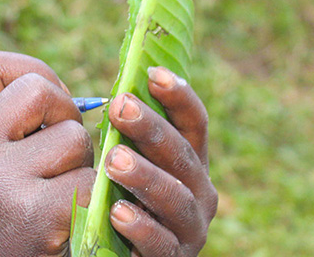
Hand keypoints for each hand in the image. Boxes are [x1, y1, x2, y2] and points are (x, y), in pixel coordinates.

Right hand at [0, 50, 96, 256]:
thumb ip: (5, 118)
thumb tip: (67, 90)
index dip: (32, 72)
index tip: (45, 104)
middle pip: (39, 90)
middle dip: (65, 113)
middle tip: (63, 149)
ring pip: (74, 136)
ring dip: (82, 161)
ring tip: (62, 188)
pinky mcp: (37, 215)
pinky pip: (91, 178)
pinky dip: (93, 195)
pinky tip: (72, 214)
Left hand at [103, 67, 217, 256]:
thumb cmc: (120, 201)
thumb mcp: (127, 165)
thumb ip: (127, 137)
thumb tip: (116, 92)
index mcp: (190, 162)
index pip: (193, 123)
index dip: (178, 96)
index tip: (152, 72)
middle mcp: (199, 192)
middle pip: (182, 154)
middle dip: (152, 128)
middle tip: (119, 107)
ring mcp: (189, 229)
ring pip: (175, 197)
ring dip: (145, 175)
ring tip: (114, 160)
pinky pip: (161, 244)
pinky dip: (141, 227)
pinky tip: (117, 212)